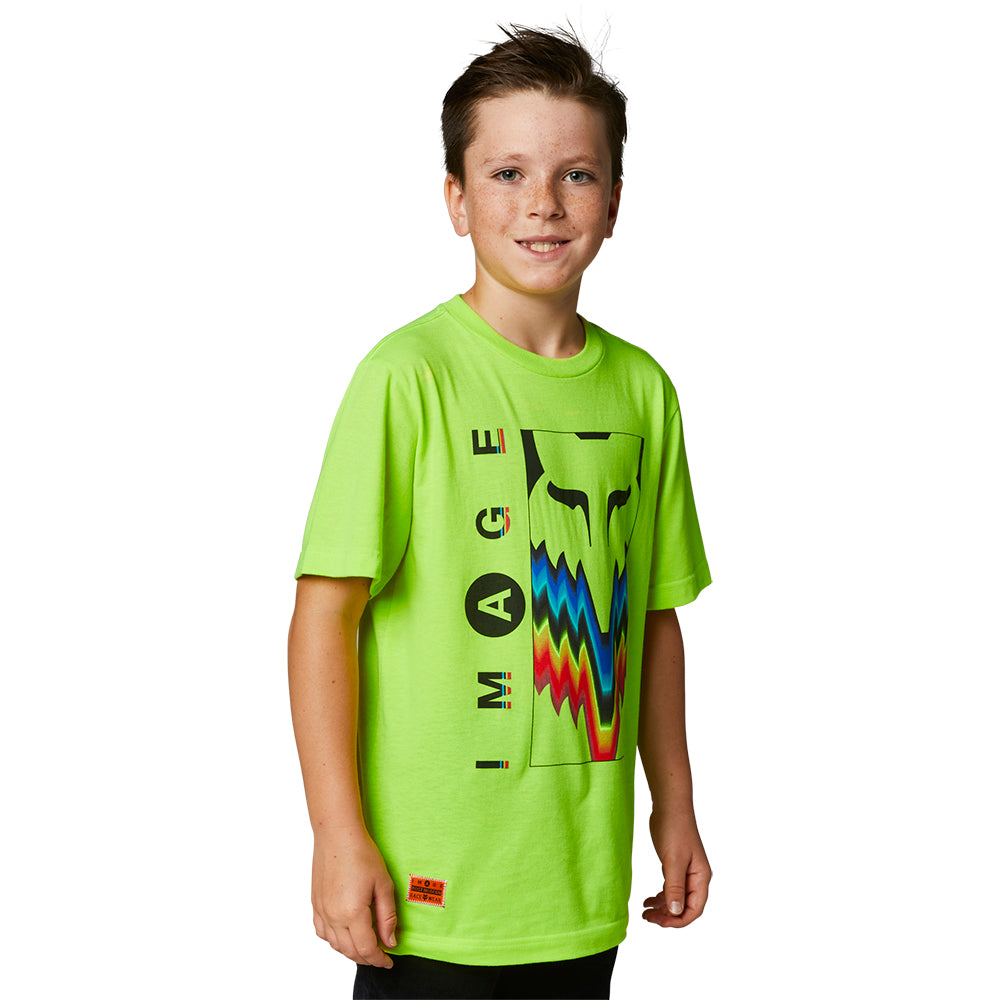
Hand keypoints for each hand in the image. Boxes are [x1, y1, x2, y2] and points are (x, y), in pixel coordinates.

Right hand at [311, 829, 396, 967]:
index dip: (379, 959)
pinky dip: (334, 940)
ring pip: (335, 945)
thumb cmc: (362, 854)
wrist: (337, 835)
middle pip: (350, 951)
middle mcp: (334, 916)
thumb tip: (390, 941)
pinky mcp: (315, 904)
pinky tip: (344, 935)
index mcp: (353, 913)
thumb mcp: (383, 884)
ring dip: (350, 951)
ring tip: (365, 947)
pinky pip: (322, 932)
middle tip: (380, 955)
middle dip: (367, 958)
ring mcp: (322, 911)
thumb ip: (387, 916)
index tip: (388, 961)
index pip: (366, 949)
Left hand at [642, 809, 711, 927]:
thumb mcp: (673, 860)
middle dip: (667, 916)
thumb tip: (676, 912)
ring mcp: (686, 872)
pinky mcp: (676, 865)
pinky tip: (649, 899)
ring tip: (645, 911)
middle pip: (685, 907)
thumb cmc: (674, 829)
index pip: (694, 910)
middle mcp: (696, 877)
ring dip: (662, 908)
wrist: (669, 806)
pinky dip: (660, 896)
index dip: (678, 920)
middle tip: (648, 917)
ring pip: (676, 899)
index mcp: (701, 877)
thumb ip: (674, 887)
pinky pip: (670, 888)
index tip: (660, 923)